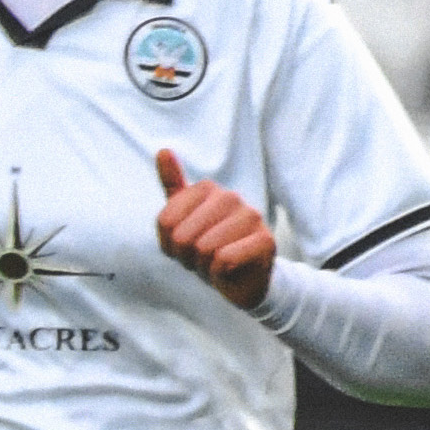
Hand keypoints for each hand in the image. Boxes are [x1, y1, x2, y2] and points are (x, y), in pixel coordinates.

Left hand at [154, 148, 275, 310]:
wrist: (240, 279)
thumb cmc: (206, 249)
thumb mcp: (180, 220)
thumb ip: (171, 186)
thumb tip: (162, 150)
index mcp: (207, 189)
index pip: (166, 222)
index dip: (169, 244)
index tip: (184, 245)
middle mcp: (231, 197)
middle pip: (183, 236)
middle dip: (186, 256)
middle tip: (202, 257)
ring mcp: (252, 216)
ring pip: (204, 248)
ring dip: (204, 265)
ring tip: (216, 262)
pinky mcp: (267, 240)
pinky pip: (225, 259)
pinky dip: (220, 272)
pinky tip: (230, 269)